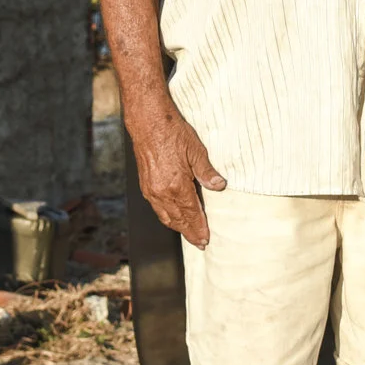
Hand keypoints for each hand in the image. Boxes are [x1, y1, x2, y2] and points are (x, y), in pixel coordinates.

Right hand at [132, 100, 226, 247]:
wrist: (147, 121)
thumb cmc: (172, 132)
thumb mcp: (196, 150)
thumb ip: (207, 171)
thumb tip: (219, 186)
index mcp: (177, 185)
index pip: (191, 214)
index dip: (199, 228)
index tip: (205, 240)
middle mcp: (162, 192)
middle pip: (178, 220)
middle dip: (189, 232)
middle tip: (199, 243)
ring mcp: (151, 189)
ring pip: (165, 216)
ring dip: (177, 227)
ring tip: (188, 233)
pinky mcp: (145, 184)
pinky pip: (157, 207)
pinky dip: (166, 216)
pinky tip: (172, 217)